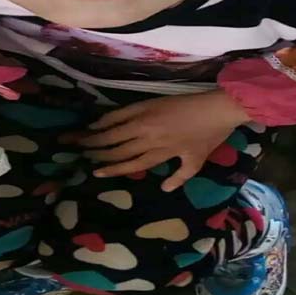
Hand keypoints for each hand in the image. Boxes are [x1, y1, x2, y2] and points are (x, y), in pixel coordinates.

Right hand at [63, 90, 249, 191]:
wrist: (216, 108)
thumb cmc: (209, 136)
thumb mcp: (196, 161)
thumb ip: (179, 177)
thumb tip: (165, 189)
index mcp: (160, 153)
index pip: (130, 164)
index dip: (112, 168)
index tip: (95, 171)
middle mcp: (149, 139)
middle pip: (118, 148)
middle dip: (97, 152)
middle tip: (79, 154)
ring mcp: (146, 120)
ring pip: (115, 132)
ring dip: (96, 137)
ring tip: (80, 140)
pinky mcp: (146, 105)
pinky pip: (121, 113)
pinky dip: (108, 119)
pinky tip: (96, 123)